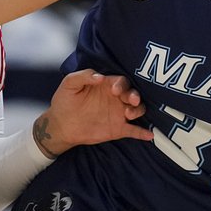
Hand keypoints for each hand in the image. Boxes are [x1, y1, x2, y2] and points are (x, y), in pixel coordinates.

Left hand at [32, 69, 152, 157]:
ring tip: (130, 114)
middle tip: (131, 100)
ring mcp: (118, 114)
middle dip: (135, 96)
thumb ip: (83, 76)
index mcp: (107, 86)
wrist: (60, 125)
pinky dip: (143, 133)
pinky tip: (149, 134)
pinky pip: (134, 131)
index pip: (121, 81)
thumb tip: (100, 76)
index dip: (121, 84)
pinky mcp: (118, 129)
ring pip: (138, 110)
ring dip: (138, 110)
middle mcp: (116, 99)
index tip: (115, 90)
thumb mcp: (69, 84)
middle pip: (133, 94)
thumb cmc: (65, 101)